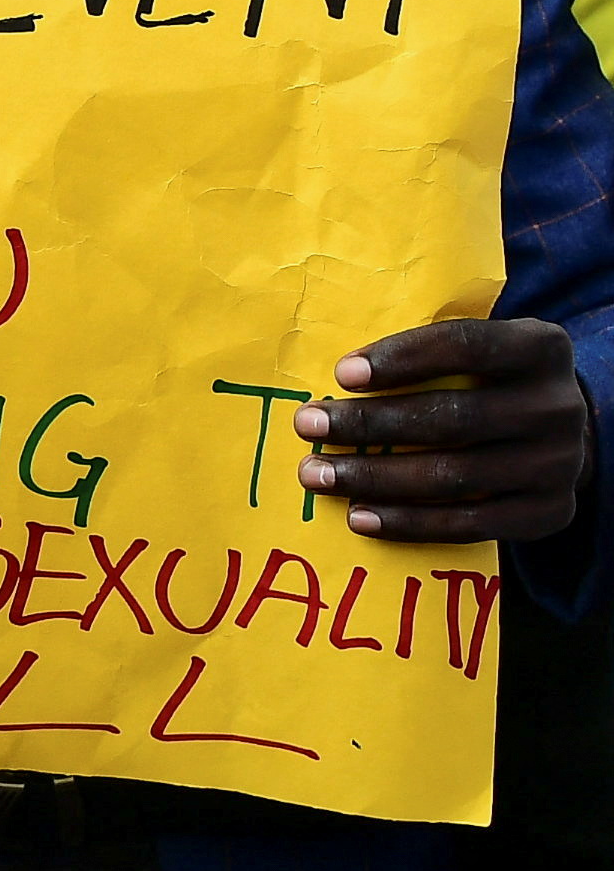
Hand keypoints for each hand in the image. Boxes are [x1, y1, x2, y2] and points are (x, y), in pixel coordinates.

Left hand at [294, 318, 595, 540]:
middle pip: (452, 417)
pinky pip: (470, 524)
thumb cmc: (492, 381)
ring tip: (316, 475)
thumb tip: (338, 376)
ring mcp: (559, 465)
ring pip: (454, 476)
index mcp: (539, 348)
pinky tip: (359, 516)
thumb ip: (428, 353)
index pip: (466, 346)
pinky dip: (409, 522)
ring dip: (375, 477)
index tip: (341, 374)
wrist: (563, 436)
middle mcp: (557, 407)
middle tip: (307, 426)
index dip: (402, 359)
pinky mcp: (551, 514)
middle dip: (370, 424)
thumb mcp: (479, 351)